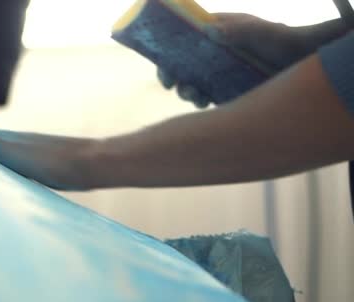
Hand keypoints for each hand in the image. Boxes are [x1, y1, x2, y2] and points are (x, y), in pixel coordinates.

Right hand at [158, 13, 343, 106]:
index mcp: (217, 32)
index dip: (169, 54)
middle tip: (176, 87)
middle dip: (176, 77)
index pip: (184, 40)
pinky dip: (201, 101)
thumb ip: (238, 30)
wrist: (303, 62)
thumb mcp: (261, 33)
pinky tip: (204, 103)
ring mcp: (220, 71)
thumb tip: (209, 30)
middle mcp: (214, 52)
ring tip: (195, 97)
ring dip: (188, 91)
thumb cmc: (283, 41)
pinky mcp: (227, 89)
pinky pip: (207, 96)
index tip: (165, 70)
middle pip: (183, 64)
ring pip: (193, 82)